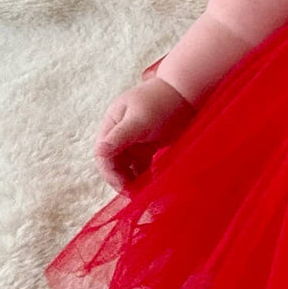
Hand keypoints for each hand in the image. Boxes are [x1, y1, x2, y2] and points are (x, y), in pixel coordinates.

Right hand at [95, 76, 194, 192]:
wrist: (189, 93)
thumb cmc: (163, 102)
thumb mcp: (140, 120)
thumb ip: (120, 137)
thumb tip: (98, 153)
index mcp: (113, 123)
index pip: (103, 154)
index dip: (110, 173)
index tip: (124, 188)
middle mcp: (120, 132)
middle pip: (113, 162)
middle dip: (121, 179)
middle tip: (134, 195)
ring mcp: (134, 139)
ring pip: (126, 166)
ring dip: (132, 180)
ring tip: (143, 193)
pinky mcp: (148, 145)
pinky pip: (141, 165)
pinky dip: (144, 176)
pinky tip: (151, 185)